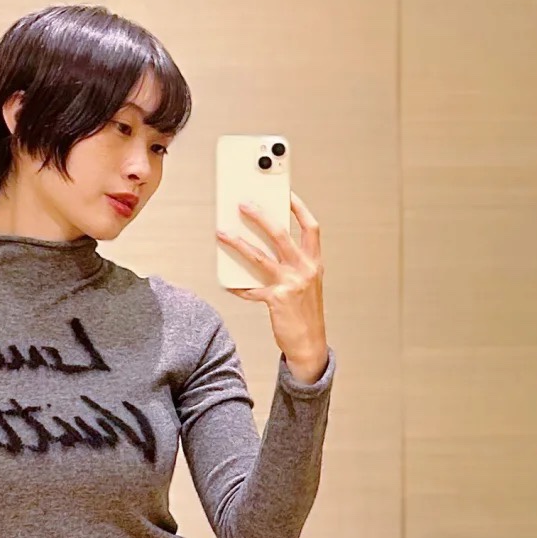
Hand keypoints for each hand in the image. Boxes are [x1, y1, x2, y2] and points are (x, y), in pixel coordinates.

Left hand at [216, 189, 330, 382]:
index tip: (286, 192)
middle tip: (243, 204)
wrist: (310, 344)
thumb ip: (292, 264)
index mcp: (314, 263)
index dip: (299, 208)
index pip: (310, 227)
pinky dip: (236, 285)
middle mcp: (304, 270)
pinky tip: (226, 282)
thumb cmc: (306, 313)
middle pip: (280, 234)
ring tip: (222, 233)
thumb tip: (264, 246)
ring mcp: (290, 284)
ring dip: (237, 243)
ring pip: (259, 257)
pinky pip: (250, 289)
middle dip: (260, 216)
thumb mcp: (307, 283)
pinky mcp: (276, 300)